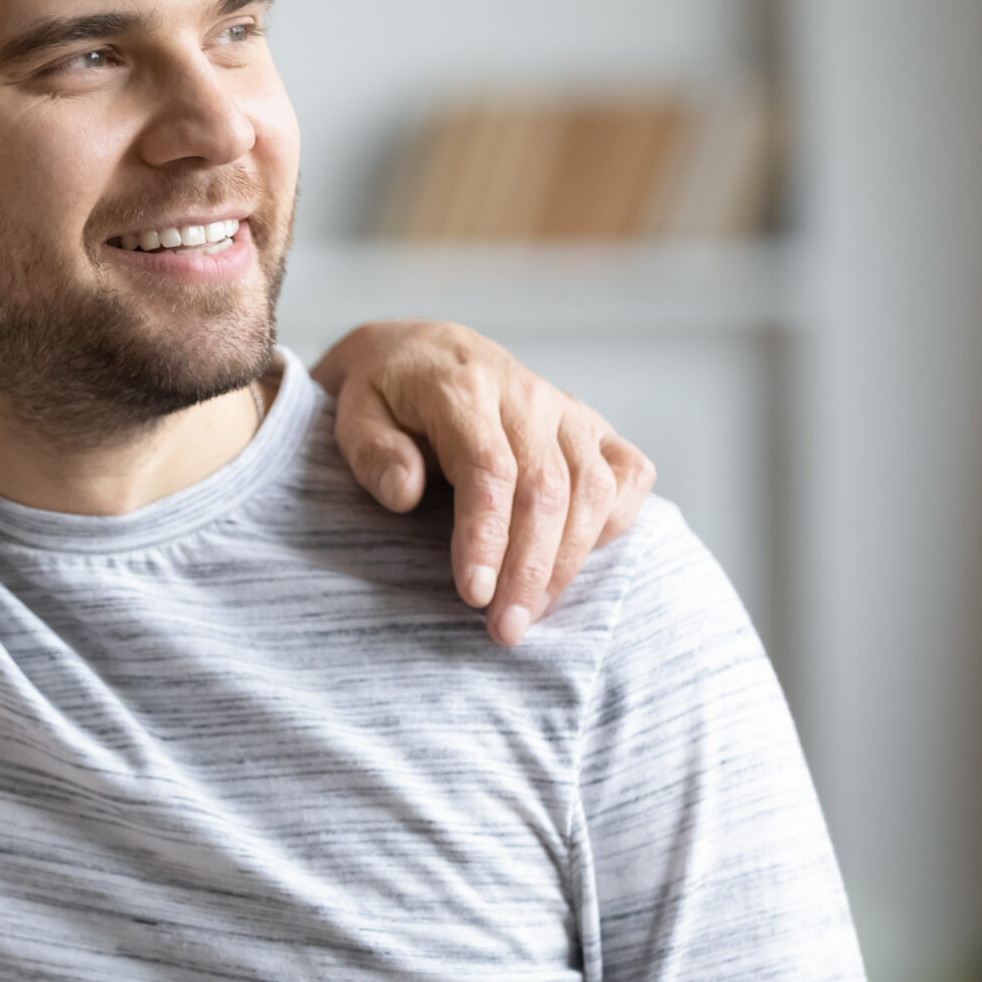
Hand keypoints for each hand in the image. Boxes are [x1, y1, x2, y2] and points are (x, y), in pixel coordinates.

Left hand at [313, 320, 655, 646]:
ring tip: (530, 613)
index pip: (488, 469)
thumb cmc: (385, 396)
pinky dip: (614, 522)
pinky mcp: (594, 426)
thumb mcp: (353, 414)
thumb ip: (372, 452)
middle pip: (547, 489)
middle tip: (504, 629)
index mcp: (462, 387)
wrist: (424, 352)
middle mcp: (526, 394)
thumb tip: (405, 493)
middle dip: (529, 569)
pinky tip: (576, 562)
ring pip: (593, 489)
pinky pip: (628, 474)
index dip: (486, 536)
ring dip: (569, 562)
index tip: (474, 594)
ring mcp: (567, 409)